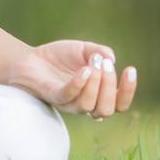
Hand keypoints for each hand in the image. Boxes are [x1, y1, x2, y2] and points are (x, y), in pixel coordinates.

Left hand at [8, 39, 137, 120]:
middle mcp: (85, 103)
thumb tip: (112, 58)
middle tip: (104, 64)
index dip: (128, 90)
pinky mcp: (53, 97)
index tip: (130, 69)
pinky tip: (83, 70)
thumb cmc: (59, 57)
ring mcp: (68, 103)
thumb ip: (100, 52)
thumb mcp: (83, 49)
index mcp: (97, 95)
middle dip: (110, 86)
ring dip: (95, 84)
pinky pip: (68, 96)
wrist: (30, 58)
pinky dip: (78, 84)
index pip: (120, 104)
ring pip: (88, 106)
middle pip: (107, 109)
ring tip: (92, 64)